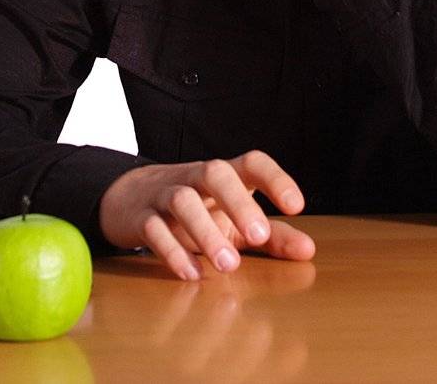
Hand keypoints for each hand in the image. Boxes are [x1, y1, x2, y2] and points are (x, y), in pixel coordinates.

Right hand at [97, 151, 316, 280]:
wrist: (128, 200)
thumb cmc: (196, 210)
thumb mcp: (234, 221)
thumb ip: (272, 236)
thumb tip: (308, 250)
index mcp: (225, 176)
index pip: (252, 163)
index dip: (275, 179)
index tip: (297, 206)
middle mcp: (195, 178)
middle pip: (215, 174)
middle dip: (238, 202)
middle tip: (259, 235)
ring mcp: (164, 194)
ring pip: (182, 200)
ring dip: (205, 231)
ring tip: (228, 265)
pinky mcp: (139, 217)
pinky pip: (152, 228)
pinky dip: (171, 251)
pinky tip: (192, 274)